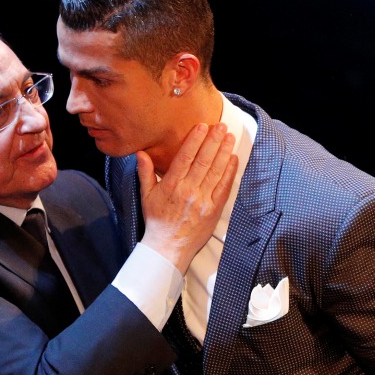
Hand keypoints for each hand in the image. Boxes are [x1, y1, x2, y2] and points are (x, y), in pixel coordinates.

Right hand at [139, 122, 237, 272]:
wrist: (168, 248)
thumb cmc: (156, 222)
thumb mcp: (146, 196)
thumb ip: (145, 173)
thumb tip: (140, 153)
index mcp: (171, 186)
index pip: (185, 157)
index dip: (195, 140)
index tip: (202, 126)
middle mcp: (188, 191)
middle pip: (204, 161)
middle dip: (213, 141)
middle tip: (221, 126)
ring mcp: (203, 200)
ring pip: (216, 171)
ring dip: (224, 152)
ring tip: (229, 137)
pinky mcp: (213, 210)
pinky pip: (224, 187)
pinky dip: (229, 172)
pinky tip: (233, 159)